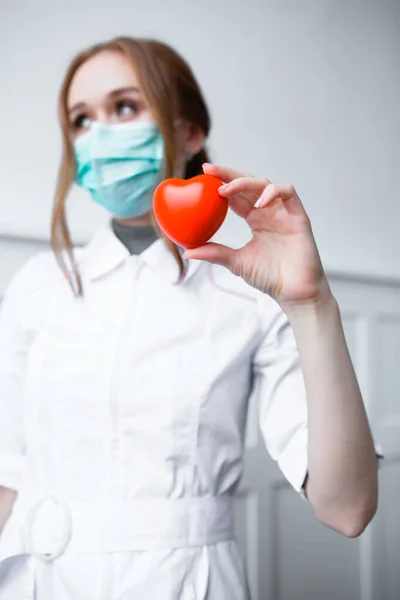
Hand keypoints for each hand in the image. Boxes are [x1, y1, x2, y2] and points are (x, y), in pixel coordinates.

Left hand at [183, 164, 330, 307]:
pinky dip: (272, 193)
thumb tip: (187, 251)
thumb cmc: (270, 278)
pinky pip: (288, 193)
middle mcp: (269, 211)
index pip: (236, 195)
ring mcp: (284, 212)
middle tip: (209, 170)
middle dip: (229, 174)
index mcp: (255, 219)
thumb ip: (215, 253)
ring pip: (265, 184)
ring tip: (226, 190)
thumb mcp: (236, 263)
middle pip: (248, 183)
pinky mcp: (298, 217)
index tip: (203, 175)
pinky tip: (258, 203)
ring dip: (245, 182)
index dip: (221, 183)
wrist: (294, 293)